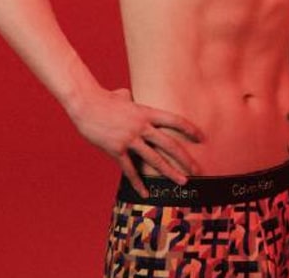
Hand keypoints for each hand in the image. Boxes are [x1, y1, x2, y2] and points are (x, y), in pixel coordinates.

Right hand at [69, 86, 202, 197]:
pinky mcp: (117, 149)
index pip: (175, 121)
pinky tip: (146, 194)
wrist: (85, 104)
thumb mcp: (123, 96)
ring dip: (170, 172)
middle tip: (198, 170)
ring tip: (182, 182)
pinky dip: (138, 183)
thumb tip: (129, 96)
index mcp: (147, 112)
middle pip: (170, 144)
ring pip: (154, 159)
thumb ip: (131, 98)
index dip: (190, 129)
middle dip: (185, 158)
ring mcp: (130, 138)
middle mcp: (142, 126)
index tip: (202, 138)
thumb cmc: (105, 99)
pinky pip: (130, 169)